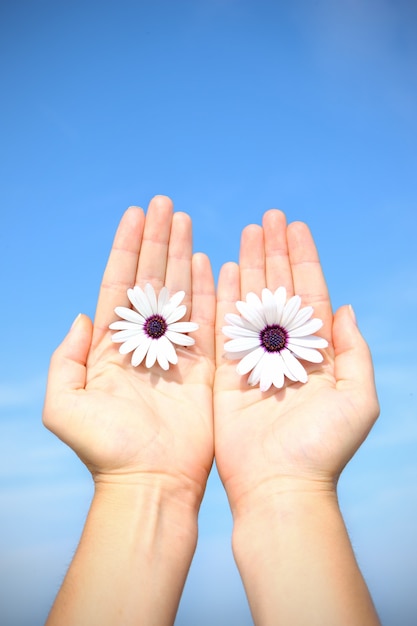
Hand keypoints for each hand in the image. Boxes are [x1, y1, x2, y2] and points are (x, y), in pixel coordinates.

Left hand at [43, 196, 214, 502]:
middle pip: (151, 279)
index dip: (127, 247)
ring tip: (186, 220)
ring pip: (179, 291)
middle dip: (158, 240)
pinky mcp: (203, 365)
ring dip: (181, 254)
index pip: (119, 283)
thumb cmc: (105, 450)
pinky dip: (207, 290)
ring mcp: (175, 351)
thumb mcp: (64, 405)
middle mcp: (143, 342)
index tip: (137, 213)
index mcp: (111, 346)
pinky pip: (207, 320)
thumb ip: (63, 358)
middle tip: (167, 204)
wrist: (149, 482)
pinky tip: (207, 260)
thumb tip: (82, 317)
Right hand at [214, 209, 379, 513]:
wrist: (279, 485)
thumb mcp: (358, 399)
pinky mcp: (226, 372)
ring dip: (248, 265)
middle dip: (274, 252)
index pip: (310, 294)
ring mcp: (254, 359)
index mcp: (318, 353)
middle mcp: (286, 350)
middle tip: (268, 217)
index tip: (295, 226)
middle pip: (279, 289)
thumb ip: (355, 351)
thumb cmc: (322, 448)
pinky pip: (222, 327)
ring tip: (247, 232)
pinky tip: (219, 268)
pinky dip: (221, 297)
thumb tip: (347, 307)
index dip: (303, 259)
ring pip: (250, 301)